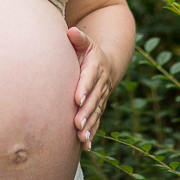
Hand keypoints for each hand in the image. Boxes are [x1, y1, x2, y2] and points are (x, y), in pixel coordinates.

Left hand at [68, 26, 113, 149]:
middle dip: (86, 113)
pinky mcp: (98, 108)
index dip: (84, 88)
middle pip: (93, 100)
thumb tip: (72, 32)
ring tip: (81, 138)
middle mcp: (100, 85)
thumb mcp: (86, 43)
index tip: (77, 98)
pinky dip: (92, 133)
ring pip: (95, 113)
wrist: (108, 65)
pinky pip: (96, 121)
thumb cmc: (89, 53)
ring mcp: (100, 98)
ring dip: (89, 126)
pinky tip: (86, 146)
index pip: (89, 78)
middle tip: (77, 124)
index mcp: (95, 68)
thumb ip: (79, 38)